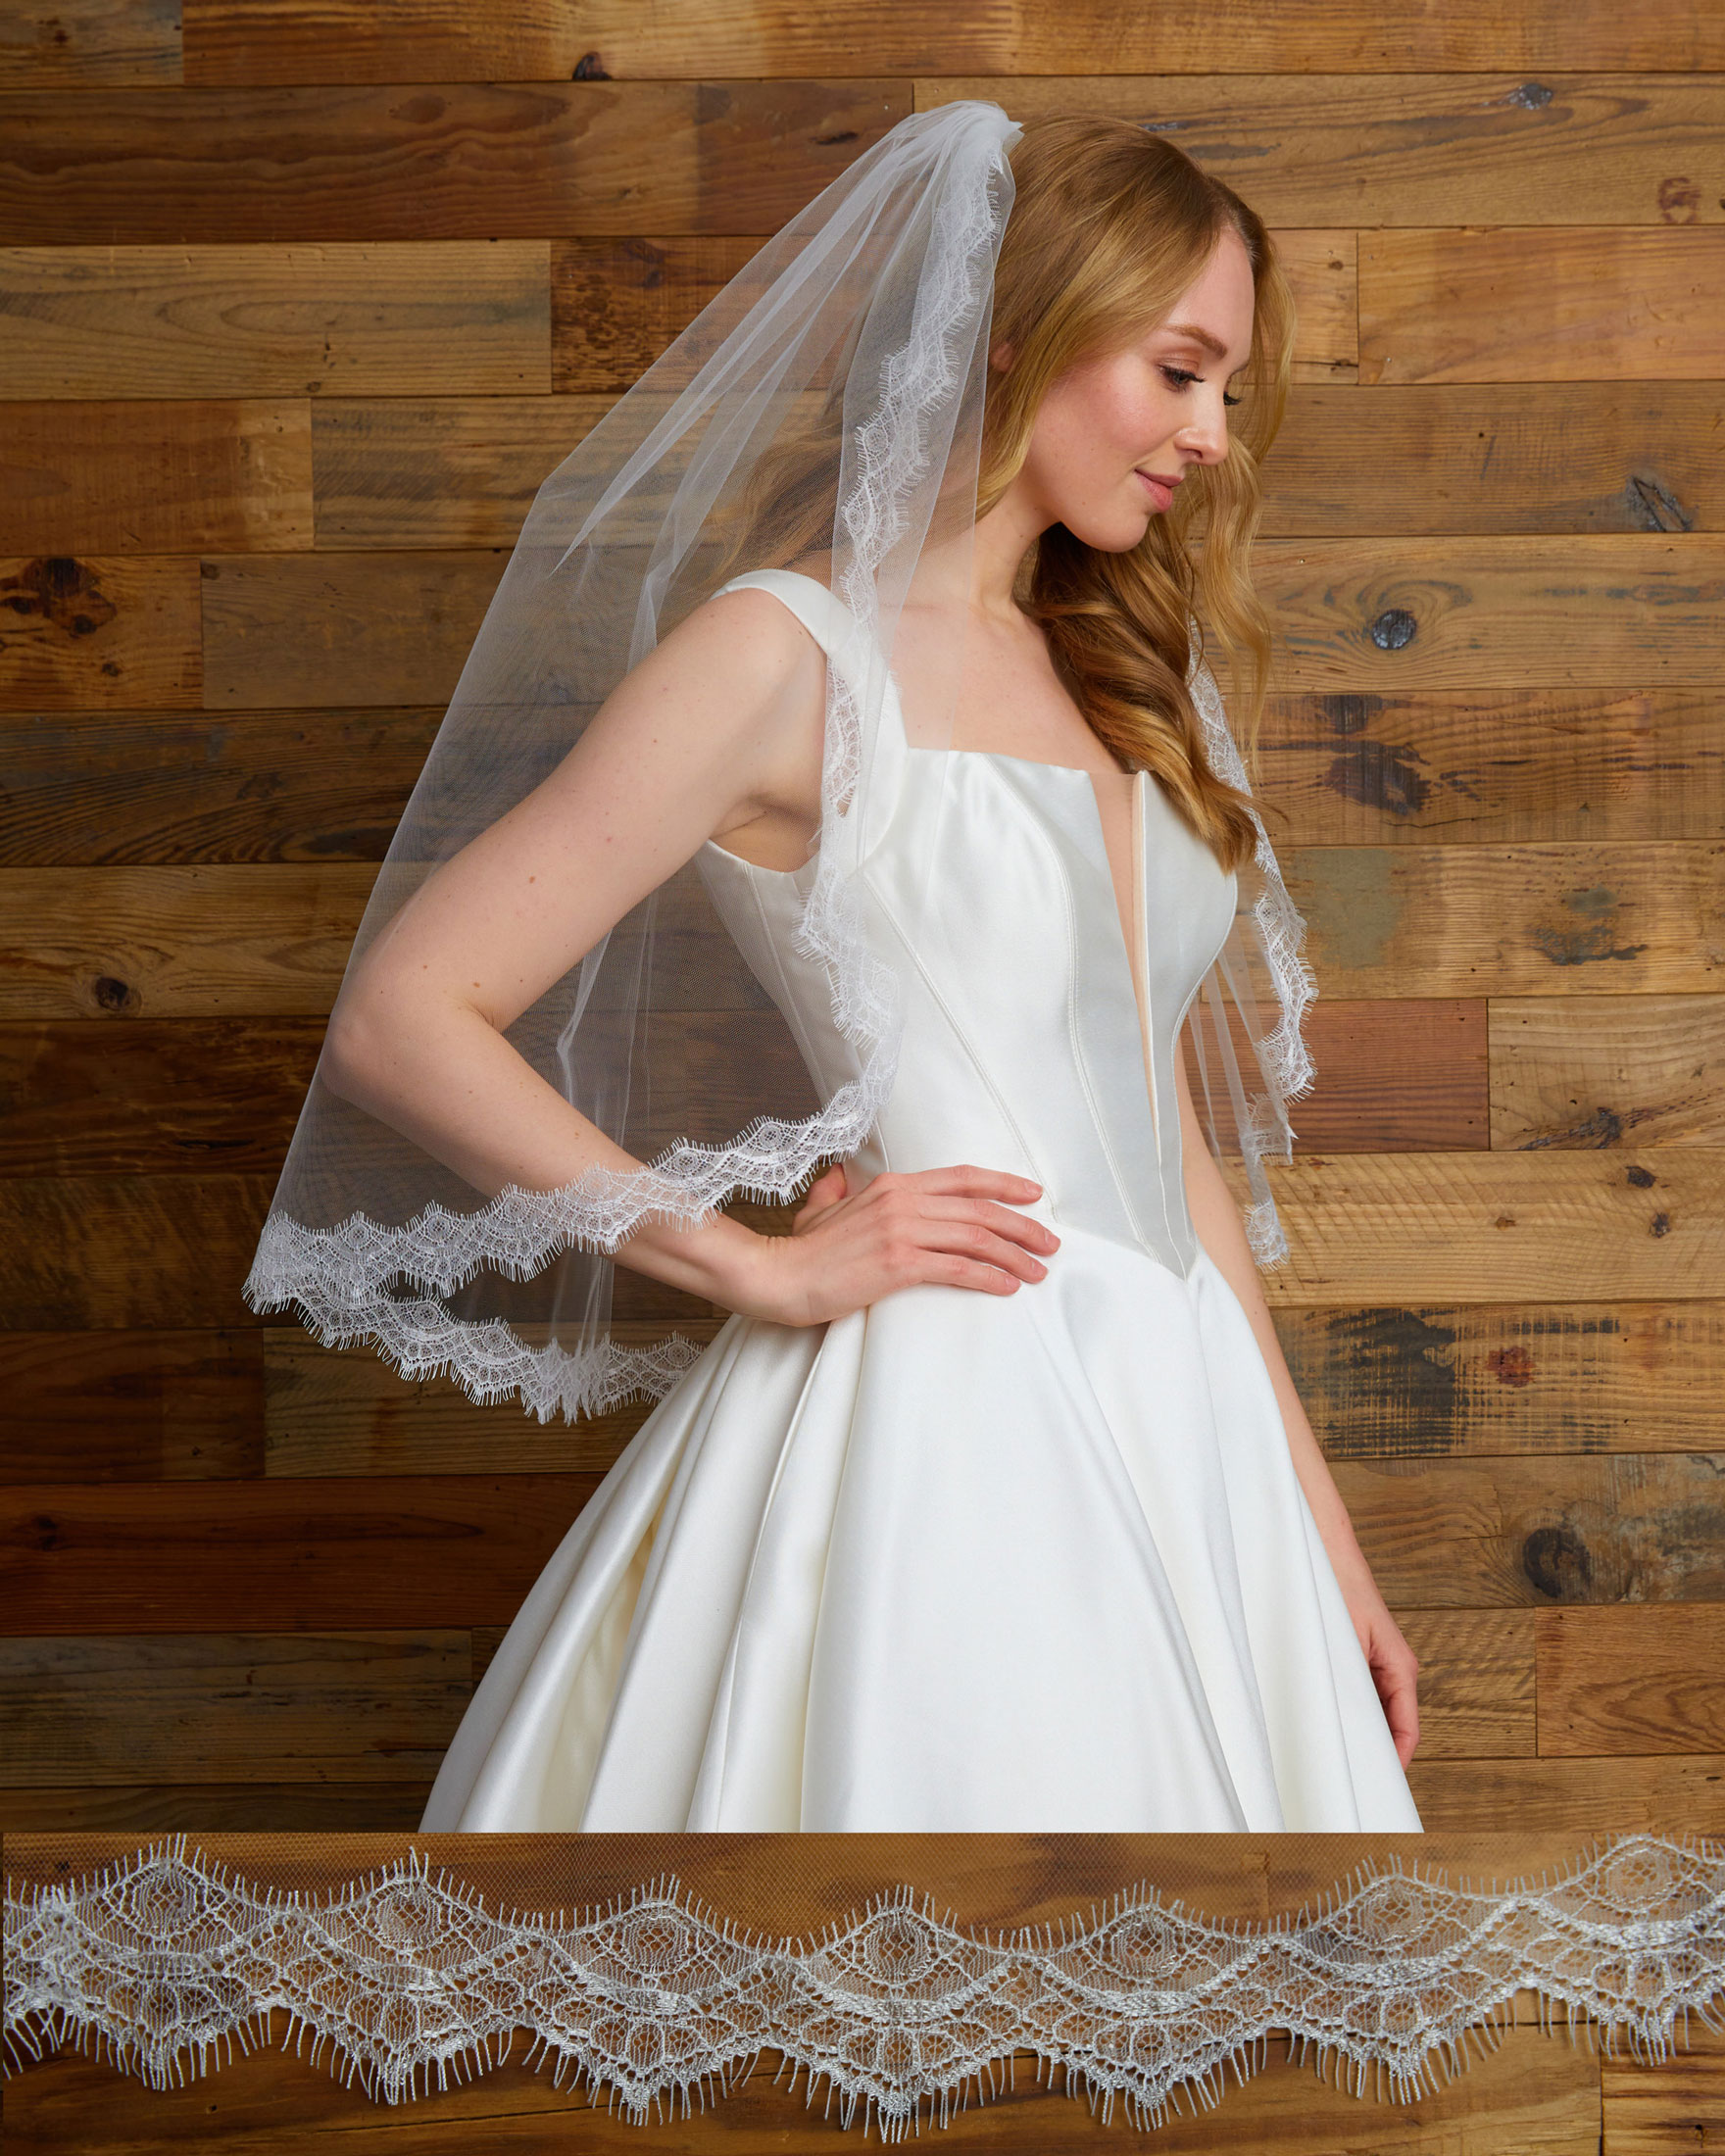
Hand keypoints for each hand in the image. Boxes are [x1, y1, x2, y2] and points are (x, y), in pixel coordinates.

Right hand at [725, 1161, 1059, 1327]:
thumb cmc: (801, 1248)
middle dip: (1023, 1225)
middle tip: (1049, 1243)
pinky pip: (957, 1268)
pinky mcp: (899, 1264)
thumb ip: (836, 1189)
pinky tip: (1008, 1286)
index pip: (962, 1178)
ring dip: (1015, 1254)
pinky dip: (989, 1276)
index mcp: (893, 1185)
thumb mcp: (821, 1207)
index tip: (1034, 1195)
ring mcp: (902, 1231)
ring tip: (1038, 1270)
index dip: (1003, 1184)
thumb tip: (839, 1177)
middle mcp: (903, 1201)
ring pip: (976, 1237)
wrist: (779, 1275)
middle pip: (979, 1208)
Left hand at [1342, 1581, 1420, 1768]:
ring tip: (1340, 1758)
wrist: (1326, 1551)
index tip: (1382, 1784)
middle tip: (1354, 1780)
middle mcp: (1395, 1668)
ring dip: (1362, 1731)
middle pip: (1393, 1724)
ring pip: (1376, 1711)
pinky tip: (1330, 1721)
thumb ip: (1350, 1683)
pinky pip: (1362, 1695)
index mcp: (1401, 1668)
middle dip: (1376, 1752)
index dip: (1397, 1759)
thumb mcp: (1345, 1642)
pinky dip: (1351, 1711)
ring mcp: (1378, 1662)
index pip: (1407, 1728)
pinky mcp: (1361, 1656)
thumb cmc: (1338, 1588)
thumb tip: (1349, 1723)